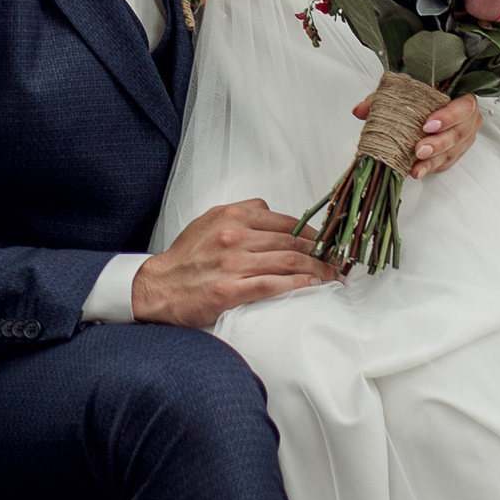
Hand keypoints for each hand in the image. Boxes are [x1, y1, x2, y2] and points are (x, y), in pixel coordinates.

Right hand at [133, 198, 341, 324]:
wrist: (158, 287)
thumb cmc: (185, 257)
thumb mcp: (209, 220)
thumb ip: (241, 212)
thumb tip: (270, 209)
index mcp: (233, 216)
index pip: (286, 220)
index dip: (315, 232)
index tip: (331, 241)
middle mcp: (235, 236)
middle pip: (292, 241)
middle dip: (323, 251)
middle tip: (341, 260)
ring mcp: (233, 264)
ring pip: (288, 261)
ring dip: (318, 269)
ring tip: (334, 275)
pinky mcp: (230, 290)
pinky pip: (273, 285)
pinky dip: (297, 284)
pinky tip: (313, 285)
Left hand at [357, 88, 480, 177]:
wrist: (429, 107)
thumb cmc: (422, 97)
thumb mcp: (402, 93)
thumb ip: (382, 99)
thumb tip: (360, 110)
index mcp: (461, 97)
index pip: (463, 106)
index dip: (448, 117)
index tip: (427, 125)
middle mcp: (467, 118)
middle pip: (460, 133)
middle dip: (439, 143)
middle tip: (419, 149)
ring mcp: (463, 137)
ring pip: (454, 151)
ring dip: (434, 160)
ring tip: (417, 164)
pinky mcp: (455, 153)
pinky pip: (447, 163)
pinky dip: (431, 168)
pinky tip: (418, 170)